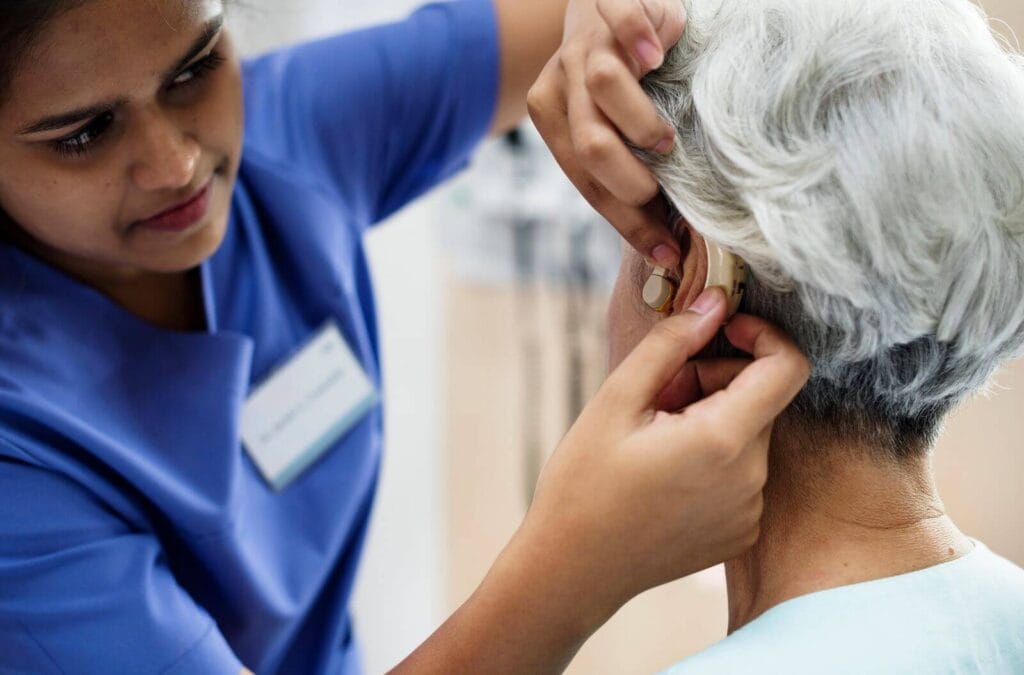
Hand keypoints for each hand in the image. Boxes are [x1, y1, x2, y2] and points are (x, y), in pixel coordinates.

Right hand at [511, 288, 810, 631]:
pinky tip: (664, 472)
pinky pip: (743, 472)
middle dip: (717, 380)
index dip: (762, 336)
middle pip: (761, 399)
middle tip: (658, 395)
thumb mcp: (616, 400)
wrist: (572, 570)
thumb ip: (671, 343)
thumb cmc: (583, 484)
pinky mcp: (740, 532)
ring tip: (653, 437)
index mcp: (724, 440)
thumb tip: (715, 301)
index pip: (788, 367)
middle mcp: (752, 479)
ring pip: (749, 435)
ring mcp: (750, 511)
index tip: (721, 331)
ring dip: (713, 418)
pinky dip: (714, 456)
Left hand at [527, 0, 687, 267]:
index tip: (666, 249)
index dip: (626, 220)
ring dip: (639, 122)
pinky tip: (658, 57)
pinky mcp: (608, 1)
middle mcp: (561, 79)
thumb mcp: (613, 125)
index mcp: (552, 116)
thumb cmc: (625, 78)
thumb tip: (665, 247)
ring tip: (666, 139)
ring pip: (601, 85)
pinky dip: (638, 37)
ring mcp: (583, 38)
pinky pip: (620, 17)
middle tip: (661, 190)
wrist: (609, 3)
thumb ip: (622, 168)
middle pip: (589, 143)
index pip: (585, 179)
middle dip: (629, 181)